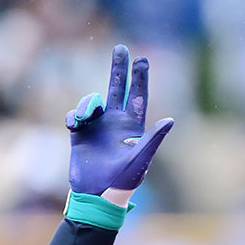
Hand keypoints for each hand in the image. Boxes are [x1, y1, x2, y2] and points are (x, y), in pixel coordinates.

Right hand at [66, 45, 173, 196]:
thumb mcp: (140, 160)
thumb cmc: (123, 182)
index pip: (138, 98)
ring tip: (85, 117)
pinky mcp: (80, 135)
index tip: (143, 60)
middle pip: (117, 89)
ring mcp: (97, 128)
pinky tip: (75, 124)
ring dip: (87, 104)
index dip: (140, 79)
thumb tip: (170, 120)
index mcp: (133, 128)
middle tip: (121, 48)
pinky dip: (74, 116)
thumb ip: (153, 139)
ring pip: (92, 102)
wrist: (97, 195)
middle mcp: (115, 124)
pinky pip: (75, 116)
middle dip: (119, 69)